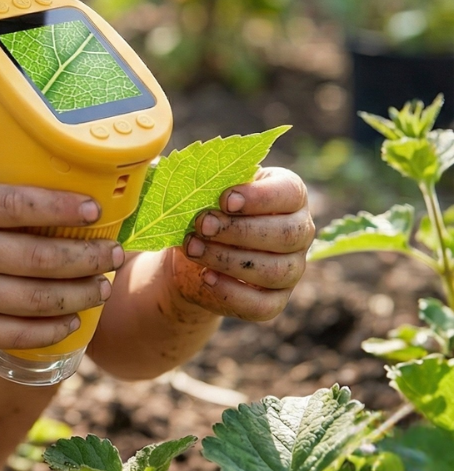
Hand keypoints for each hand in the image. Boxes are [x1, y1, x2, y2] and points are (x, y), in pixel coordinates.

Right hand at [0, 119, 124, 351]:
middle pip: (37, 257)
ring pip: (35, 299)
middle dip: (87, 257)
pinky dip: (50, 330)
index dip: (60, 207)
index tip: (94, 208)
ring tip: (106, 285)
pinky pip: (17, 334)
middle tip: (116, 252)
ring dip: (80, 294)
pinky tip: (74, 320)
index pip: (16, 205)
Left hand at [167, 166, 314, 321]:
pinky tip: (205, 277)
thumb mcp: (203, 188)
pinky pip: (262, 305)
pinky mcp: (274, 301)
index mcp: (287, 195)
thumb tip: (172, 165)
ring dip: (228, 259)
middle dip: (239, 230)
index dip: (261, 198)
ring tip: (193, 248)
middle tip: (202, 225)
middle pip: (287, 235)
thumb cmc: (202, 207)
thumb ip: (199, 175)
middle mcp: (298, 232)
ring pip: (274, 270)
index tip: (226, 199)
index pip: (290, 194)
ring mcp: (290, 269)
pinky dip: (231, 292)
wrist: (191, 251)